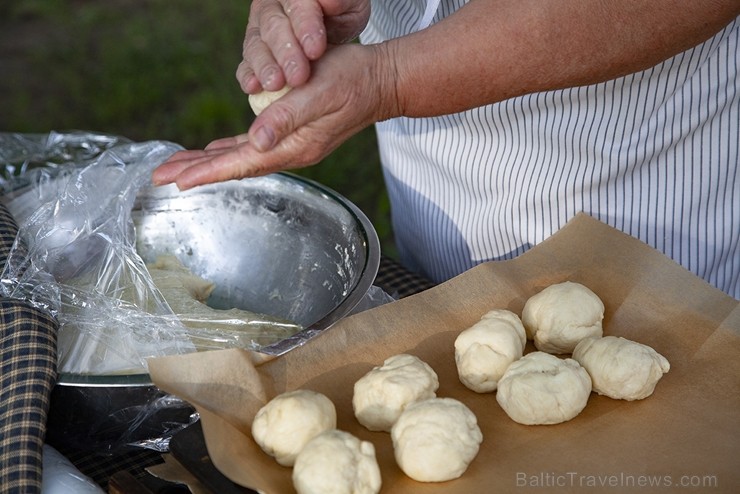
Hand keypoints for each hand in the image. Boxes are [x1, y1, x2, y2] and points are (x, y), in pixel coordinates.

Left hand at [152, 43, 397, 189]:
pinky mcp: (293, 133)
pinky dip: (230, 151)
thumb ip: (287, 118)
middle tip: (160, 176)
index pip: (242, 163)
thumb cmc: (353, 82)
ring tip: (178, 166)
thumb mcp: (319, 94)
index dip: (208, 171)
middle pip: (235, 166)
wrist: (381, 82)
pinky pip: (253, 148)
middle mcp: (290, 150)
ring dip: (208, 162)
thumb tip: (256, 141)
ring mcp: (292, 144)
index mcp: (294, 146)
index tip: (178, 180)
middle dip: (197, 170)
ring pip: (241, 158)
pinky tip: (217, 151)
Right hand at [237, 0, 369, 92]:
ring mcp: (258, 29)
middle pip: (274, 28)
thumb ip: (339, 1)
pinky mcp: (253, 52)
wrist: (332, 24)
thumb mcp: (349, 5)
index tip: (315, 51)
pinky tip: (253, 87)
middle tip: (297, 76)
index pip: (298, 7)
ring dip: (265, 67)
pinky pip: (246, 63)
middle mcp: (271, 7)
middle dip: (286, 54)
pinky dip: (248, 75)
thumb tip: (327, 1)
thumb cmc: (341, 13)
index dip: (305, 28)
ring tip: (275, 84)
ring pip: (256, 46)